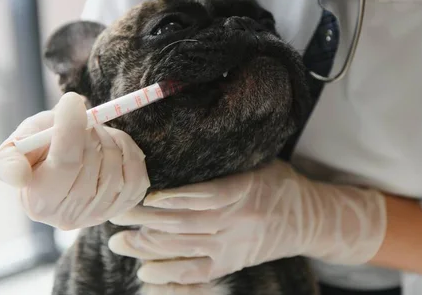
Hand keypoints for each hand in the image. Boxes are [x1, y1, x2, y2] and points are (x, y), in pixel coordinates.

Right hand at [0, 92, 149, 229]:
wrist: (65, 162)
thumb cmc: (37, 153)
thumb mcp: (15, 150)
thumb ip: (9, 162)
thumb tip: (19, 176)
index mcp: (40, 203)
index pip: (65, 163)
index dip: (71, 128)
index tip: (71, 101)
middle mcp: (70, 216)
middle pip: (92, 161)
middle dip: (88, 130)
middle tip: (82, 122)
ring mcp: (101, 213)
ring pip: (116, 164)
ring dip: (107, 138)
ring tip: (93, 134)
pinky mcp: (125, 205)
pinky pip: (137, 172)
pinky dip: (128, 149)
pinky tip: (113, 144)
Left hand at [107, 160, 386, 284]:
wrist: (307, 219)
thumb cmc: (278, 183)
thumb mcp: (259, 162)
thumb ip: (225, 161)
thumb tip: (180, 148)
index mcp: (245, 190)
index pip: (205, 195)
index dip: (173, 196)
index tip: (143, 193)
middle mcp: (238, 221)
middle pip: (184, 223)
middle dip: (144, 219)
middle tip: (114, 212)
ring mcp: (233, 246)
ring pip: (183, 248)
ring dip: (147, 246)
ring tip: (118, 240)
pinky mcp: (231, 264)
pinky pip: (195, 273)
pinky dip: (168, 273)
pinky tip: (144, 270)